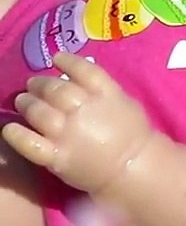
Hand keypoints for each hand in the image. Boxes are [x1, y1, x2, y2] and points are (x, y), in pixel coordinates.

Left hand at [1, 53, 155, 194]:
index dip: (68, 62)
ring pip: (39, 112)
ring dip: (27, 104)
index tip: (57, 58)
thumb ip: (102, 90)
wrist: (133, 168)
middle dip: (40, 84)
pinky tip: (9, 129)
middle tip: (32, 84)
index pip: (84, 71)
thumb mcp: (124, 102)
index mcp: (106, 95)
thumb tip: (74, 80)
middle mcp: (84, 111)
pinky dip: (16, 135)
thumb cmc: (132, 133)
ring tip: (22, 101)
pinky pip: (30, 143)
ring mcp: (68, 134)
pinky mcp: (56, 157)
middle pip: (56, 90)